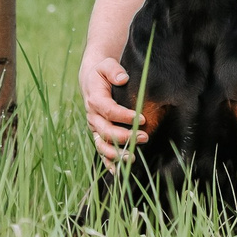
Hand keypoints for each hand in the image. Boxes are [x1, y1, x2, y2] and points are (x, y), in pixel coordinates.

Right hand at [80, 47, 140, 169]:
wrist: (91, 79)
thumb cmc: (102, 72)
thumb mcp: (106, 65)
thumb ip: (114, 70)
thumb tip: (123, 78)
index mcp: (95, 99)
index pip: (109, 110)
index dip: (124, 116)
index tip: (141, 118)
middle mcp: (92, 116)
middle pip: (106, 131)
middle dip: (124, 136)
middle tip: (144, 137)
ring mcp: (94, 127)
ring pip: (102, 144)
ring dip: (116, 153)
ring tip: (133, 157)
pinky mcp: (98, 134)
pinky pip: (100, 151)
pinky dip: (108, 163)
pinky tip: (118, 172)